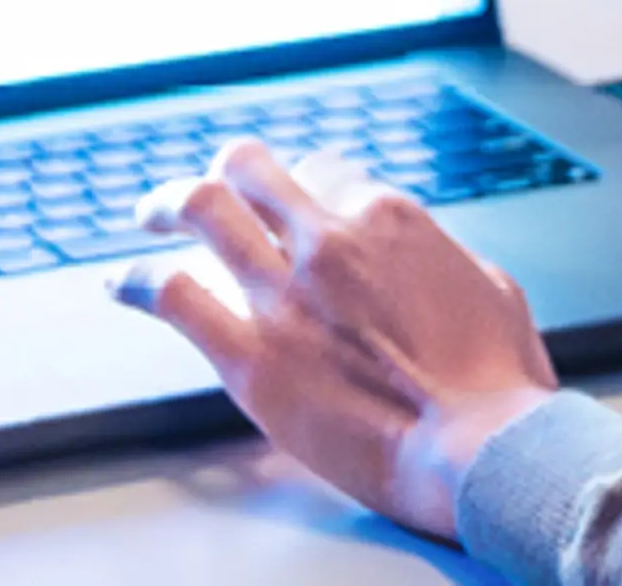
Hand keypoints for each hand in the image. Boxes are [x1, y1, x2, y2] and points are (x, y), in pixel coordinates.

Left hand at [124, 138, 559, 544]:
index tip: (287, 210)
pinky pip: (176, 297)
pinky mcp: (253, 359)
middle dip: (224, 174)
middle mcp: (328, 239)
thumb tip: (422, 263)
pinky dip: (139, 282)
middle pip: (250, 169)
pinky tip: (122, 285)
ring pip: (203, 209)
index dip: (298, 190)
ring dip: (167, 203)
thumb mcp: (489, 286)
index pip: (320, 172)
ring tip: (148, 213)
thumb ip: (439, 260)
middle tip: (202, 191)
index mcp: (386, 218)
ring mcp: (285, 296)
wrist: (483, 452)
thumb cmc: (499, 383)